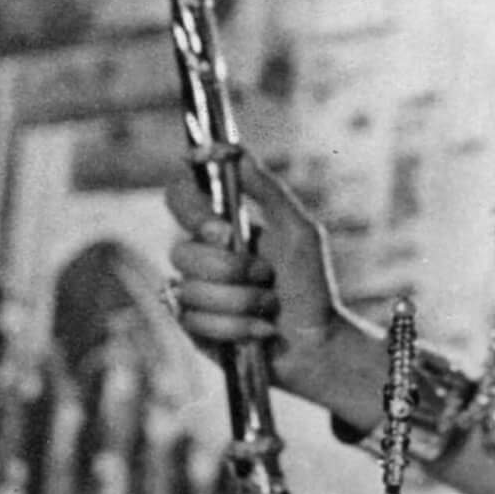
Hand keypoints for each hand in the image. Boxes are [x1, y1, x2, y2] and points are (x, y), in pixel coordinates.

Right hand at [165, 153, 345, 406]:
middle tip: (265, 275)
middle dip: (231, 269)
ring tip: (269, 305)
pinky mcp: (192, 327)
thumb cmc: (310, 285)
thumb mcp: (298, 231)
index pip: (180, 196)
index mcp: (221, 224)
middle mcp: (201, 254)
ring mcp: (192, 291)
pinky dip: (236, 328)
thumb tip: (234, 150)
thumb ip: (268, 191)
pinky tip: (260, 330)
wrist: (315, 343)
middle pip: (180, 251)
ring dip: (241, 301)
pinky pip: (194, 322)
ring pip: (191, 290)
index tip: (222, 228)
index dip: (191, 208)